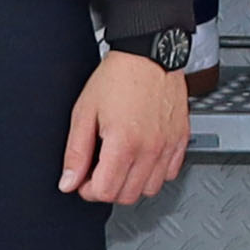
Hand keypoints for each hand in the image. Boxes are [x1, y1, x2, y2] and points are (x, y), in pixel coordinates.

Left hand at [61, 52, 194, 208]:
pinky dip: (155, 173)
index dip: (87, 189)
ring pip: (150, 189)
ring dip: (131, 184)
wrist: (149, 54)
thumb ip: (76, 152)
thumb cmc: (118, 77)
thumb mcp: (84, 112)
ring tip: (121, 165)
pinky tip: (142, 157)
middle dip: (107, 189)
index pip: (104, 192)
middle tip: (98, 172)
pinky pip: (170, 173)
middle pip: (127, 195)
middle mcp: (150, 149)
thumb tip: (68, 181)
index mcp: (123, 143)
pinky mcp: (181, 139)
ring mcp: (168, 146)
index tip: (83, 178)